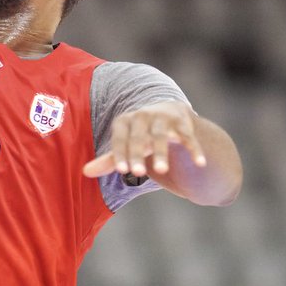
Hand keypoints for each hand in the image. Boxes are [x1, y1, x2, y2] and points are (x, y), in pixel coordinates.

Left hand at [82, 101, 207, 178]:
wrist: (168, 112)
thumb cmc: (140, 134)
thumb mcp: (125, 144)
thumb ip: (108, 159)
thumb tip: (85, 172)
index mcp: (125, 122)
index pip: (120, 138)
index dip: (120, 153)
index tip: (122, 170)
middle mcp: (142, 117)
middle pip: (139, 137)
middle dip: (137, 154)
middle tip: (137, 173)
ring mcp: (163, 118)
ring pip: (160, 135)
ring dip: (161, 152)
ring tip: (160, 171)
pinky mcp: (182, 123)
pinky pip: (188, 136)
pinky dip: (194, 149)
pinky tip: (200, 164)